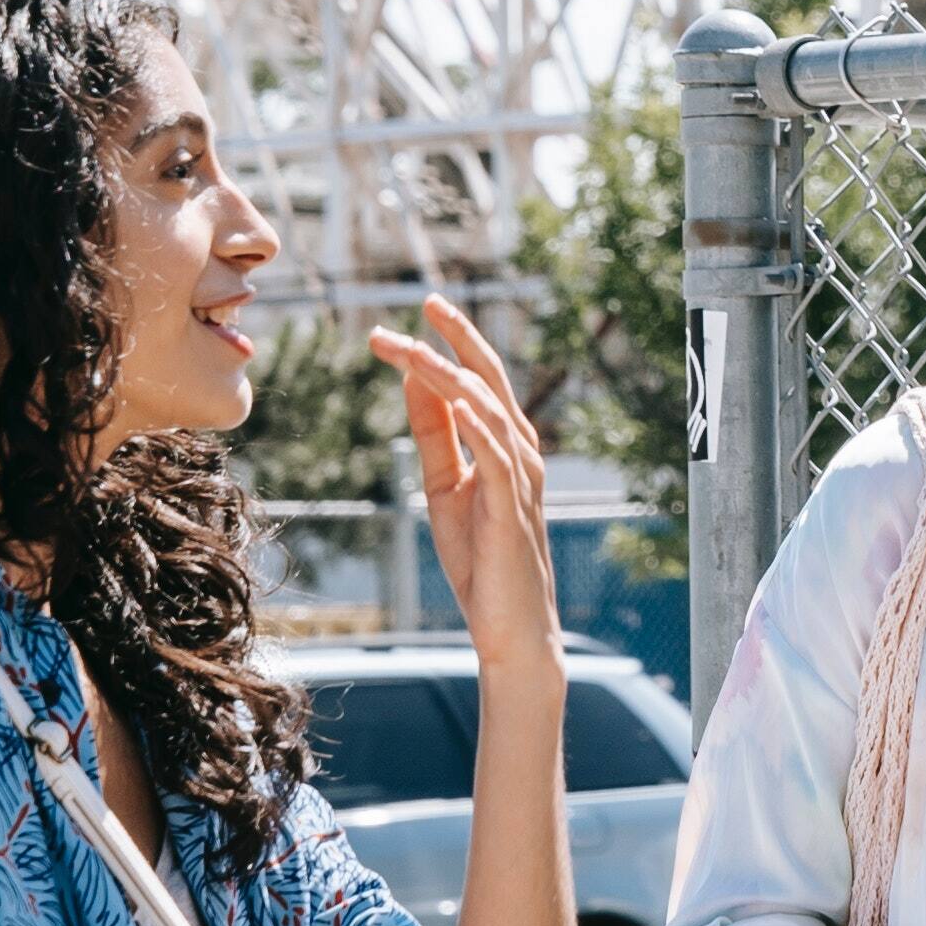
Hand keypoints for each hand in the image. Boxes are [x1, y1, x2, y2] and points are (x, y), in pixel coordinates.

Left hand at [375, 296, 560, 672]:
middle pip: (489, 377)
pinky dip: (470, 414)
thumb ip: (434, 436)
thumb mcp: (444, 488)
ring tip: (409, 346)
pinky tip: (446, 392)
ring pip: (487, 404)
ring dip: (446, 370)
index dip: (443, 348)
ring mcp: (521, 473)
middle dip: (457, 337)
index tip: (404, 324)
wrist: (511, 626)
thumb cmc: (481, 561)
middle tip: (426, 300)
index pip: (474, 382)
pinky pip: (494, 445)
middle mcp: (519, 449)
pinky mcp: (514, 500)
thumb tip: (412, 382)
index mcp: (503, 444)